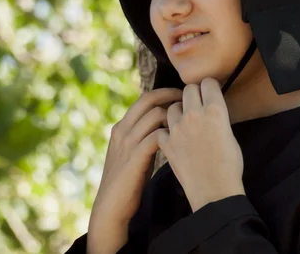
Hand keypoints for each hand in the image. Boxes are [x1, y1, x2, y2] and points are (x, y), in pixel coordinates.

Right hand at [89, 88, 182, 234]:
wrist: (110, 206)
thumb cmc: (127, 180)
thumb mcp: (132, 152)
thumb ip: (143, 137)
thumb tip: (166, 125)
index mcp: (120, 127)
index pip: (143, 98)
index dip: (164, 93)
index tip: (181, 96)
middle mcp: (122, 130)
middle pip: (148, 100)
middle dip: (171, 95)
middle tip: (188, 99)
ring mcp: (127, 143)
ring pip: (154, 115)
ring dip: (174, 115)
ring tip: (189, 120)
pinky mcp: (135, 158)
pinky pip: (156, 136)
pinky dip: (170, 134)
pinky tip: (181, 140)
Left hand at [157, 78, 244, 212]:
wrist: (214, 191)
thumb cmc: (230, 166)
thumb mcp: (230, 134)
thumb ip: (218, 117)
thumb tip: (211, 109)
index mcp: (215, 110)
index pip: (208, 82)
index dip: (209, 87)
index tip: (209, 93)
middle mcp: (195, 114)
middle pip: (188, 89)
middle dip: (192, 95)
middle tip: (196, 106)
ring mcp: (178, 128)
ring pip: (172, 107)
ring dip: (177, 112)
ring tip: (184, 124)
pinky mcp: (166, 142)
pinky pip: (162, 128)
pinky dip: (166, 132)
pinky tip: (173, 139)